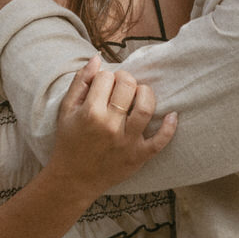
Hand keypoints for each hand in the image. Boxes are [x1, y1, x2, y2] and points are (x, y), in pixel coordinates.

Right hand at [53, 57, 176, 194]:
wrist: (72, 179)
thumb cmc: (69, 141)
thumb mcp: (66, 110)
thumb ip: (80, 82)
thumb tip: (97, 58)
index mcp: (90, 112)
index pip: (107, 77)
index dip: (105, 76)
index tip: (102, 85)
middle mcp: (110, 126)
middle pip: (128, 87)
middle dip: (125, 79)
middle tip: (120, 87)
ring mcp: (126, 142)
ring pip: (146, 108)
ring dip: (146, 93)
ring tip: (139, 94)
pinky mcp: (138, 156)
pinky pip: (160, 140)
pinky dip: (170, 127)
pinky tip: (172, 115)